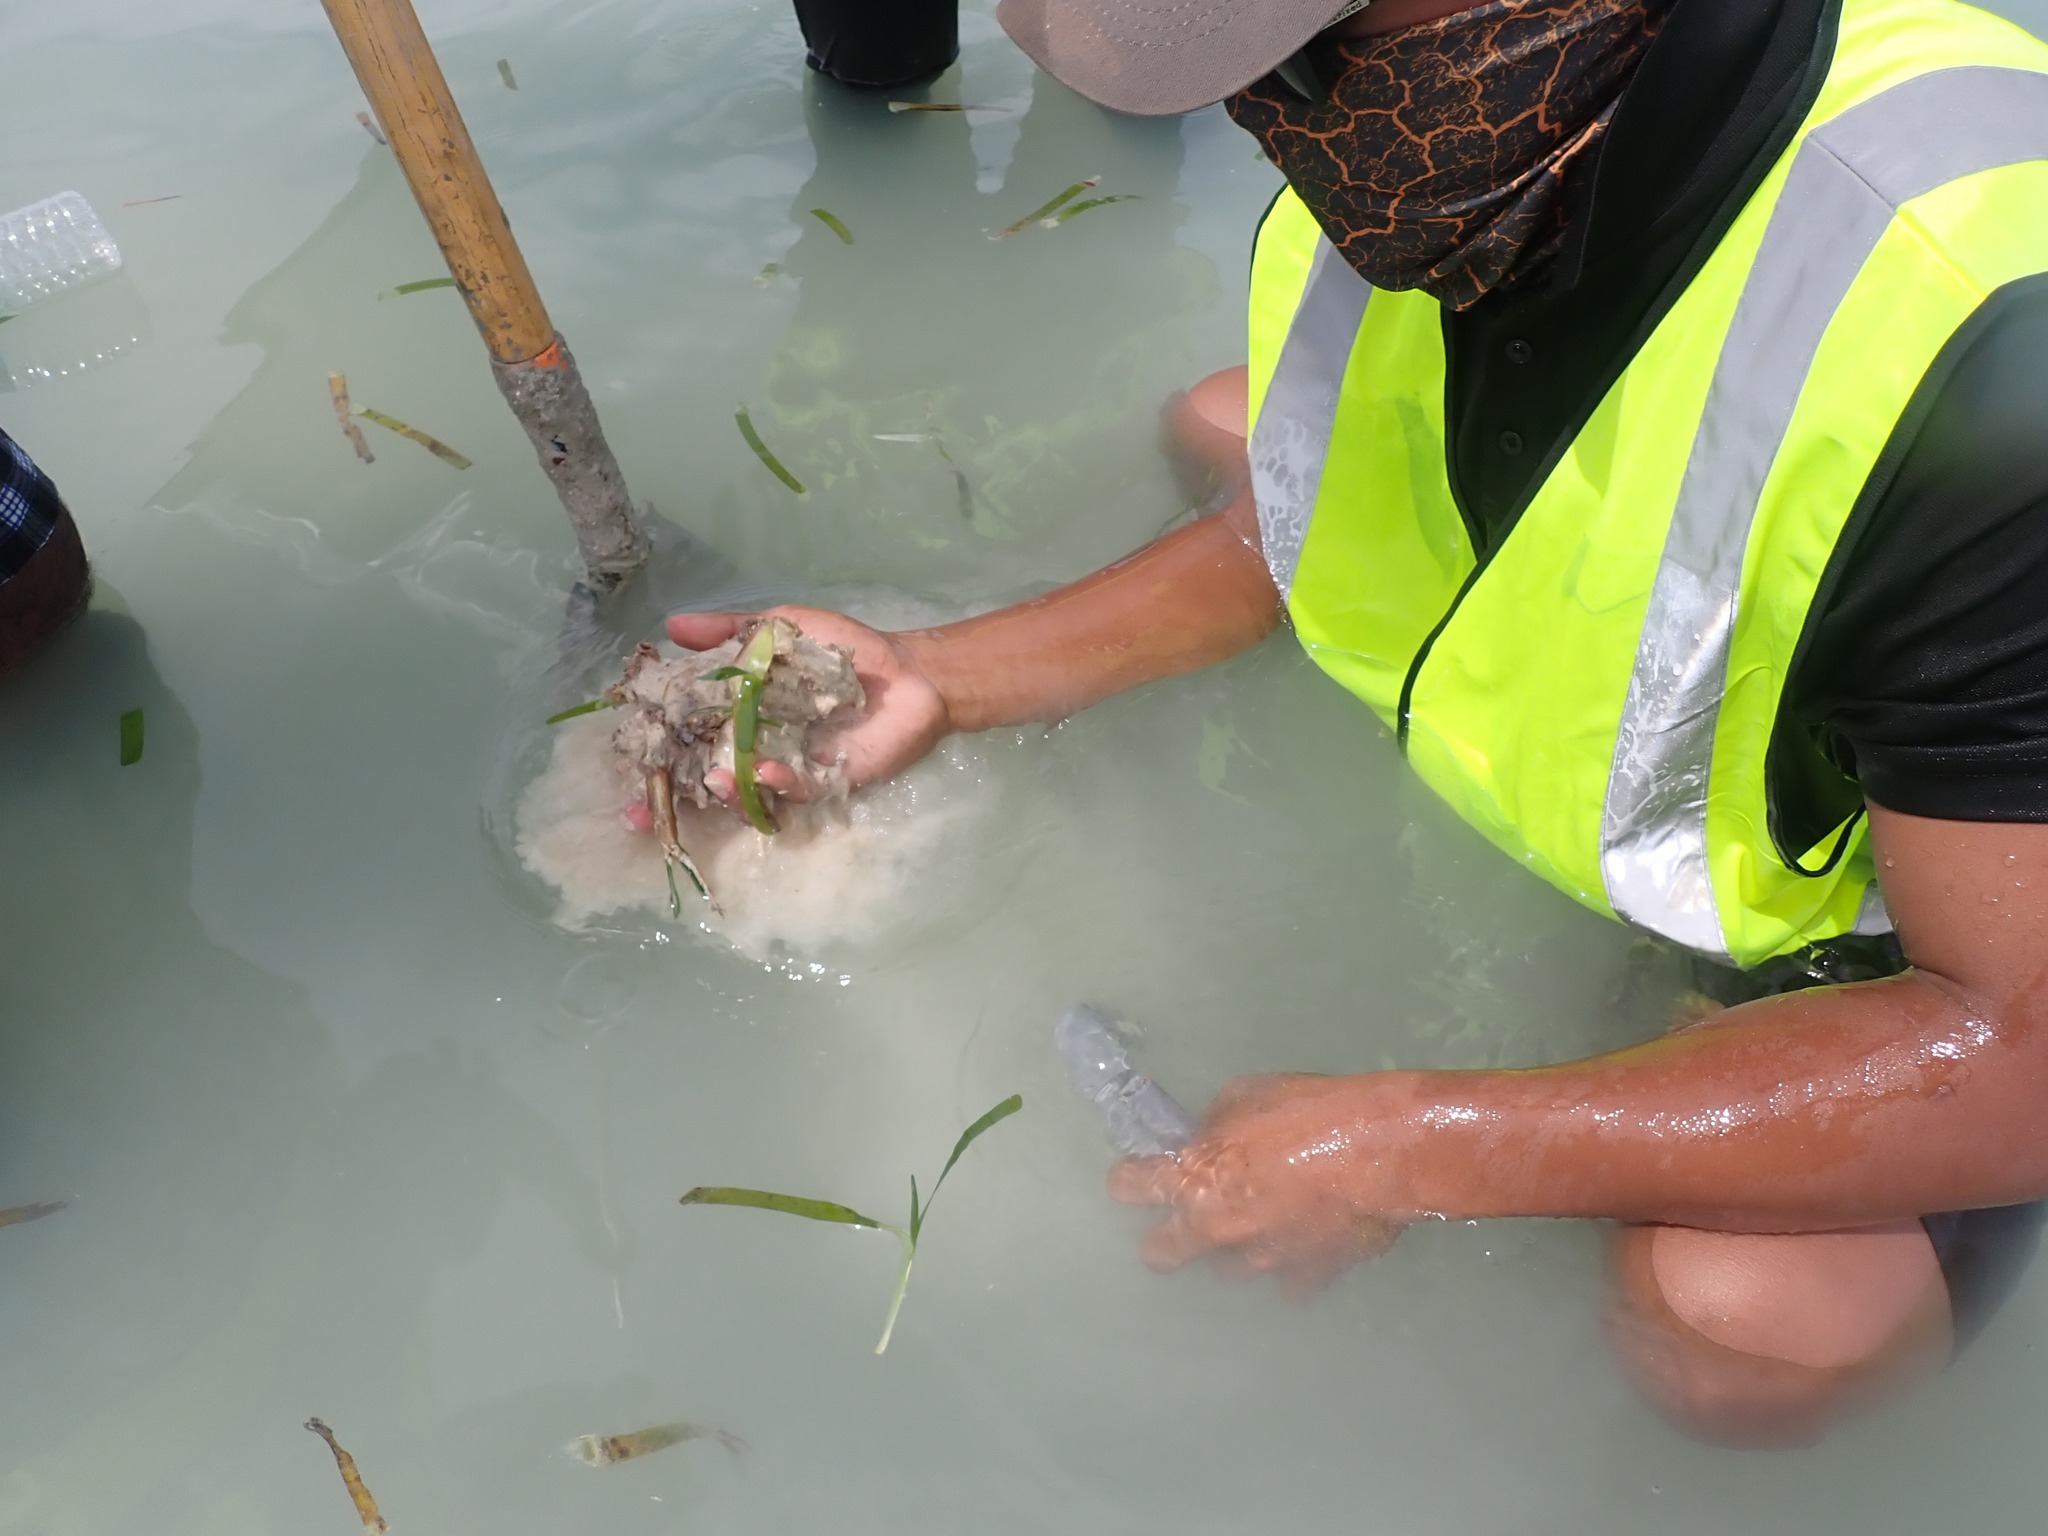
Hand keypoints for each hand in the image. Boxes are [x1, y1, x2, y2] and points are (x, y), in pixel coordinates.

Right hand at [665, 606, 951, 803]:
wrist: (906, 671)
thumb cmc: (841, 650)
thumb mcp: (780, 628)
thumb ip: (730, 630)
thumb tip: (672, 625)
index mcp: (737, 716)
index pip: (687, 738)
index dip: (654, 755)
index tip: (622, 765)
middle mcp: (755, 748)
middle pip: (703, 779)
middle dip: (669, 799)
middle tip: (639, 811)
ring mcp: (788, 770)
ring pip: (745, 795)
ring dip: (724, 794)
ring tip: (713, 782)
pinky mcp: (826, 782)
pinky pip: (796, 792)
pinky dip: (778, 785)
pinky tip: (766, 773)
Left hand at [1108, 1072, 1411, 1296]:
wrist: (1379, 1152)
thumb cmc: (1308, 1112)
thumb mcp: (1249, 1095)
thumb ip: (1219, 1122)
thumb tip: (1209, 1134)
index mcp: (1194, 1177)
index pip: (1135, 1185)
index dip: (1127, 1182)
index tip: (1127, 1181)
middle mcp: (1217, 1227)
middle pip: (1164, 1253)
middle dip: (1162, 1245)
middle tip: (1170, 1236)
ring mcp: (1262, 1258)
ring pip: (1229, 1272)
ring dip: (1234, 1253)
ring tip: (1251, 1234)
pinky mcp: (1309, 1275)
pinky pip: (1290, 1284)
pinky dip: (1292, 1269)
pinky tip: (1303, 1251)